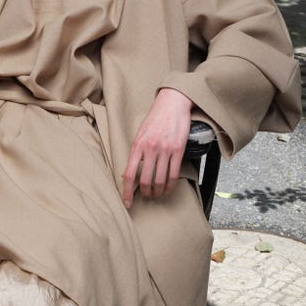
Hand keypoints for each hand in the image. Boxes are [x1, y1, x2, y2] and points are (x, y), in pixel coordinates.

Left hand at [122, 88, 192, 209]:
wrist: (172, 102)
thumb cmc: (155, 118)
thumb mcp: (140, 133)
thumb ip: (136, 152)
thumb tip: (128, 173)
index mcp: (137, 145)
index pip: (128, 174)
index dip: (127, 191)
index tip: (127, 203)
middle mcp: (150, 148)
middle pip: (145, 180)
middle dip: (145, 193)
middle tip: (146, 197)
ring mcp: (165, 150)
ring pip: (160, 180)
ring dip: (158, 192)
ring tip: (157, 195)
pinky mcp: (178, 150)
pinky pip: (173, 174)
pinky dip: (170, 185)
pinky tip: (167, 189)